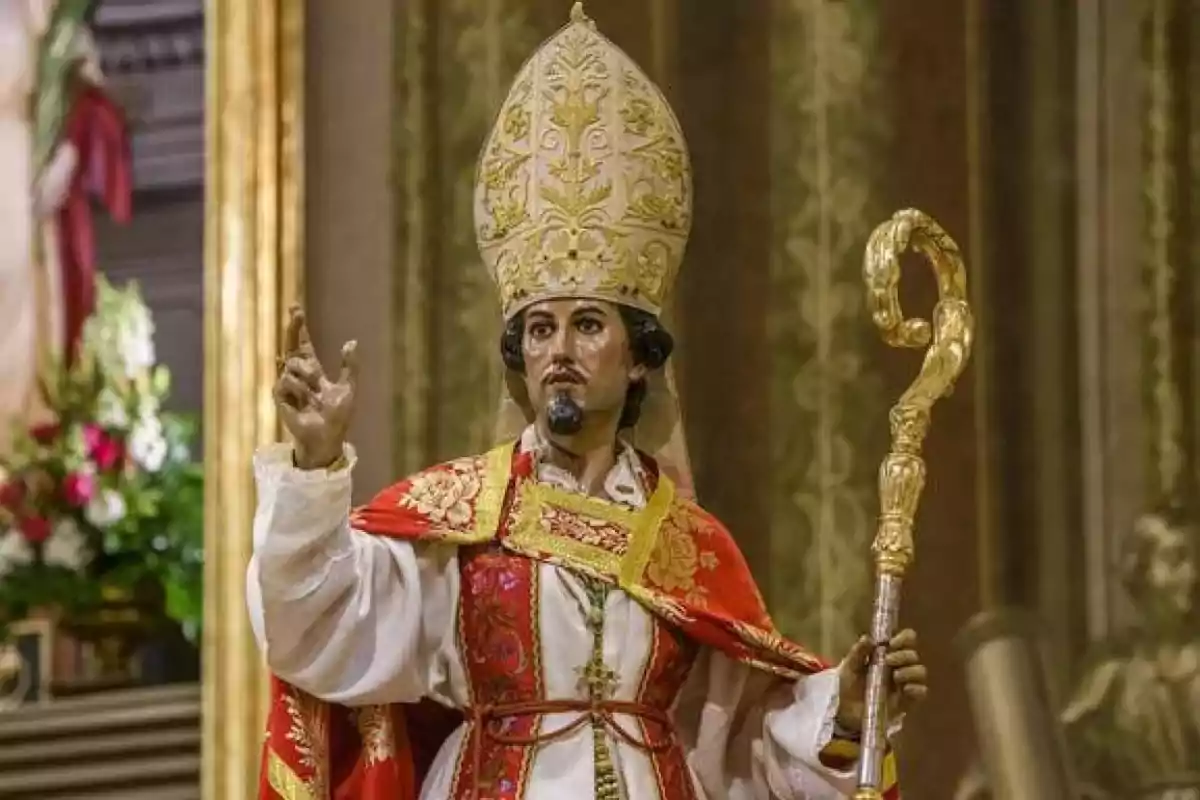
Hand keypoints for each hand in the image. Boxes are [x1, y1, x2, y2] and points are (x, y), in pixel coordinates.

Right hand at [273, 306, 358, 468]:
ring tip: (315, 394)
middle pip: (291, 345)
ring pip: (292, 365)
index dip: (300, 327)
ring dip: (306, 377)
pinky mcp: (279, 396)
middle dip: (293, 328)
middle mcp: (298, 374)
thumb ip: (350, 365)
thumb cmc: (338, 415)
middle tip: (296, 314)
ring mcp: (287, 385)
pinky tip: (303, 401)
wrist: (328, 436)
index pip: (304, 344)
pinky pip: (285, 381)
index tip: (295, 308)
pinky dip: (297, 389)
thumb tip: (352, 341)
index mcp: (313, 370)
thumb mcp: (348, 388)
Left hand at [835, 628, 926, 733]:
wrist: (844, 713)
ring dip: (910, 670)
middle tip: (888, 660)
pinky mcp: (906, 702)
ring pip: (920, 671)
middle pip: (913, 655)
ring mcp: (903, 685)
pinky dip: (916, 688)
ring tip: (896, 676)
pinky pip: (921, 692)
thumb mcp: (849, 668)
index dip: (904, 638)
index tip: (892, 643)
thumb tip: (868, 638)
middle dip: (903, 655)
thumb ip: (858, 653)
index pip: (906, 640)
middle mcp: (898, 667)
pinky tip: (905, 689)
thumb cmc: (847, 687)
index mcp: (887, 655)